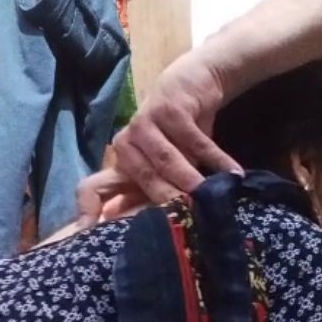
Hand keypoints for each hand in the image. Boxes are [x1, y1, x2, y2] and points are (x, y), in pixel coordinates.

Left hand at [77, 50, 241, 226]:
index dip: (89, 211)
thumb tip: (129, 235)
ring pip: (168, 162)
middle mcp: (125, 143)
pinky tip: (232, 172)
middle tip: (193, 219)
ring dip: (191, 180)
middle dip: (170, 200)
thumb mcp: (160, 168)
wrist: (191, 86)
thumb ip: (144, 198)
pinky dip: (216, 158)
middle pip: (145, 180)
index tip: (90, 233)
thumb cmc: (176, 137)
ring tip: (210, 198)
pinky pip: (195, 141)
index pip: (92, 190)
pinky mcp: (168, 108)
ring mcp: (144, 123)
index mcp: (119, 162)